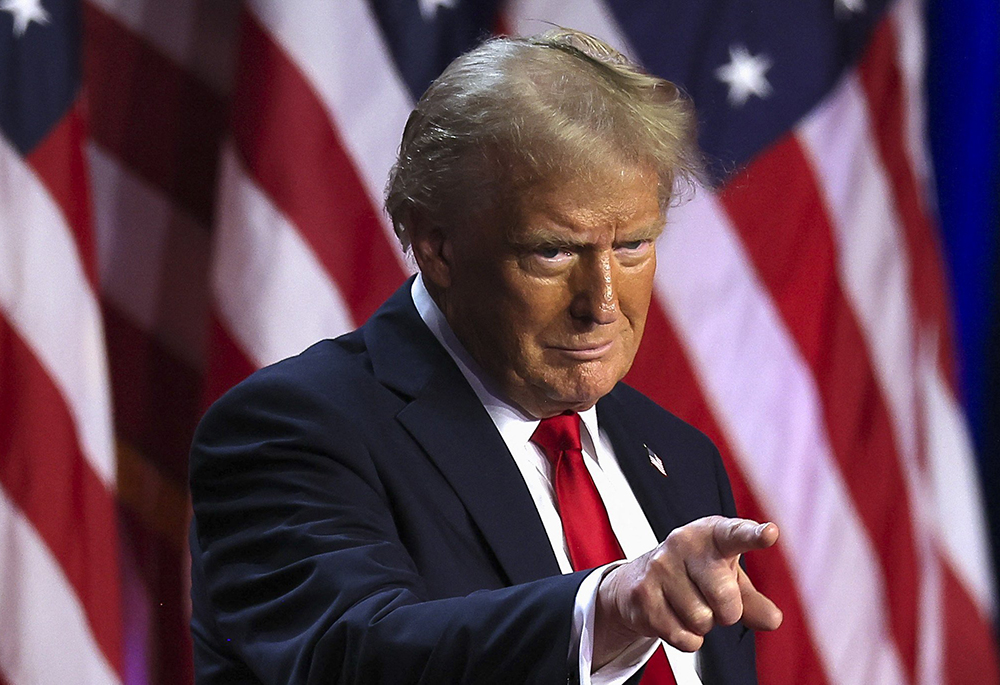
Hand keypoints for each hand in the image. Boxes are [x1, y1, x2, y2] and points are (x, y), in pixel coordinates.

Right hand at [593, 516, 781, 667]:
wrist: (640, 580)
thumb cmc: (695, 574)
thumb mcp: (729, 579)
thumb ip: (754, 600)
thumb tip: (772, 620)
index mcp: (712, 534)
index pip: (736, 534)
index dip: (754, 535)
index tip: (770, 534)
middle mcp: (684, 543)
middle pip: (725, 597)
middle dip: (727, 612)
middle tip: (715, 602)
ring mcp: (660, 567)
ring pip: (702, 620)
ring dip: (702, 625)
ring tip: (689, 604)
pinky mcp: (643, 594)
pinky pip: (683, 637)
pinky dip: (687, 639)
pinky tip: (675, 618)